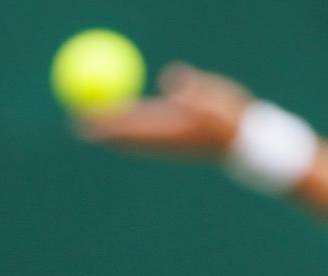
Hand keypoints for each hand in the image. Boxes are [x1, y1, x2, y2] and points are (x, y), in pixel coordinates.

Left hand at [78, 63, 253, 158]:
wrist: (252, 146)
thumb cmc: (236, 123)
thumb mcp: (219, 102)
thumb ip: (193, 90)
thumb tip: (169, 76)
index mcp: (171, 131)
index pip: (131, 125)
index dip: (107, 121)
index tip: (85, 120)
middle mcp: (166, 138)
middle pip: (126, 133)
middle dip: (102, 129)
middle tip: (75, 123)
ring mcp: (170, 140)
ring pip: (134, 135)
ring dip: (112, 131)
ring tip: (90, 127)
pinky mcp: (177, 138)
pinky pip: (145, 132)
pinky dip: (129, 128)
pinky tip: (121, 125)